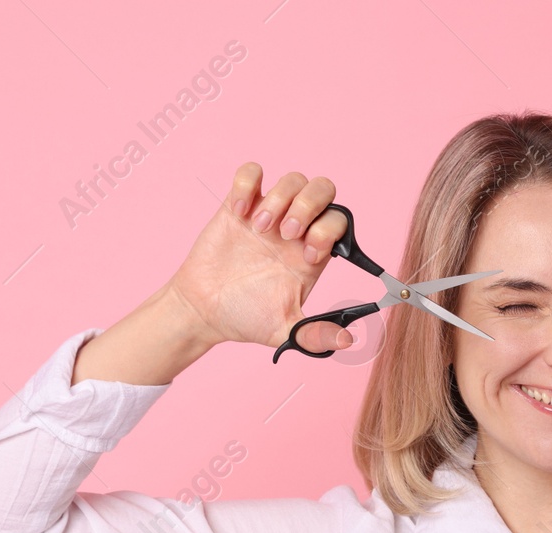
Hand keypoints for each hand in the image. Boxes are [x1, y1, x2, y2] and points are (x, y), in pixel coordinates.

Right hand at [163, 164, 356, 354]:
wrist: (205, 310)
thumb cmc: (246, 317)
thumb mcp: (285, 330)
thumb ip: (316, 336)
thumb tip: (347, 341)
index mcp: (312, 254)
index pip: (339, 222)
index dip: (330, 232)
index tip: (308, 255)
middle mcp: (295, 229)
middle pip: (323, 190)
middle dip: (309, 206)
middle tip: (286, 234)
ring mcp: (268, 214)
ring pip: (292, 179)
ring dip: (279, 200)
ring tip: (259, 229)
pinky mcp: (238, 205)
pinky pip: (251, 172)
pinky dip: (247, 184)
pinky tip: (239, 212)